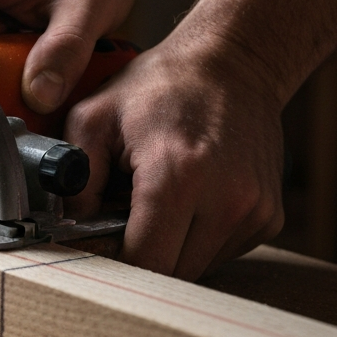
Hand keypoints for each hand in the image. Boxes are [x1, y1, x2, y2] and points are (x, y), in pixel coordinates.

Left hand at [64, 28, 285, 278]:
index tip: (98, 241)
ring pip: (195, 268)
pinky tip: (186, 202)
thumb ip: (73, 179)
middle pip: (169, 273)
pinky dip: (195, 240)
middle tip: (122, 217)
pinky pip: (219, 254)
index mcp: (178, 175)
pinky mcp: (268, 218)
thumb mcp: (93, 118)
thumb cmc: (159, 87)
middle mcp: (226, 200)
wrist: (233, 62)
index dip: (113, 260)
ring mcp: (254, 212)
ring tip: (156, 202)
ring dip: (168, 249)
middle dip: (139, 254)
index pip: (143, 262)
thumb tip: (68, 230)